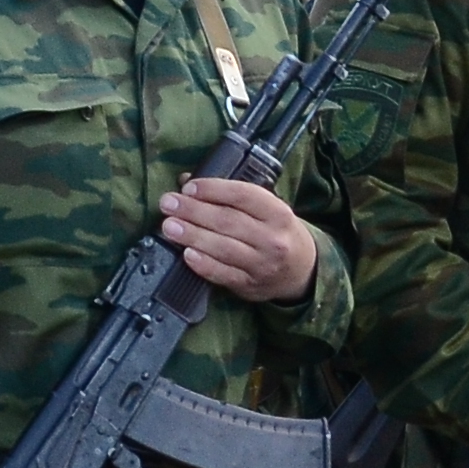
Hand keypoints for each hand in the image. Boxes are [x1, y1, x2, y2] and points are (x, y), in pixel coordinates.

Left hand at [160, 173, 317, 300]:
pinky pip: (223, 274)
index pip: (243, 195)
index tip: (188, 187)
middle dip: (193, 211)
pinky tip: (186, 254)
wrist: (301, 271)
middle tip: (167, 203)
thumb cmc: (276, 232)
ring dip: (192, 235)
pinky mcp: (250, 285)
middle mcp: (272, 239)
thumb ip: (231, 196)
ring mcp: (262, 264)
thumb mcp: (267, 209)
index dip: (213, 189)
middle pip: (228, 221)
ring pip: (223, 248)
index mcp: (278, 213)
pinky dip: (203, 264)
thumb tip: (187, 183)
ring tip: (168, 226)